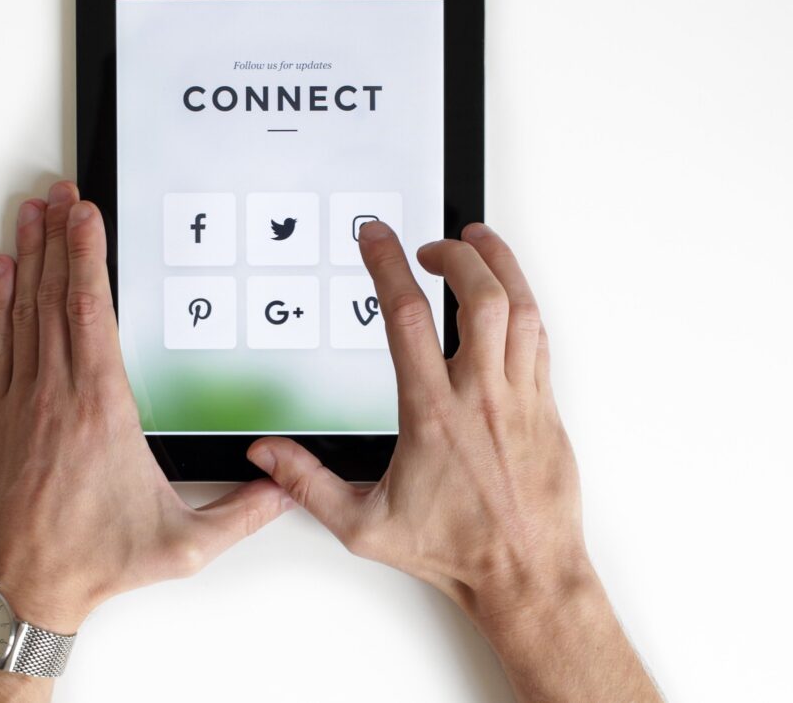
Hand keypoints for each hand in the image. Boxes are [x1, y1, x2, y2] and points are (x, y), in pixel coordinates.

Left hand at [0, 181, 291, 634]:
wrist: (18, 587)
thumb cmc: (93, 561)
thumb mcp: (182, 545)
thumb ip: (242, 513)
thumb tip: (287, 487)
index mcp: (102, 410)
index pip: (93, 312)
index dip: (88, 256)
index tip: (86, 216)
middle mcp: (57, 395)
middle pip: (57, 295)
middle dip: (60, 237)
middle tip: (59, 193)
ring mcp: (23, 401)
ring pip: (26, 310)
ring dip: (31, 256)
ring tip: (32, 213)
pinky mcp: (1, 416)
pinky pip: (2, 341)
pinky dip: (1, 300)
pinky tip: (3, 271)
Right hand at [248, 222, 662, 700]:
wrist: (525, 575)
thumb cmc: (453, 550)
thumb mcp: (362, 524)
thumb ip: (308, 483)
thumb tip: (267, 455)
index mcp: (431, 413)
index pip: (406, 317)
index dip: (387, 265)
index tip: (375, 237)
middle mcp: (479, 395)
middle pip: (477, 295)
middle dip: (453, 253)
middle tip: (430, 245)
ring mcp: (519, 397)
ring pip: (519, 307)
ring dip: (498, 264)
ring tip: (478, 241)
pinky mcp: (545, 407)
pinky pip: (540, 337)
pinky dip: (523, 301)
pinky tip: (509, 294)